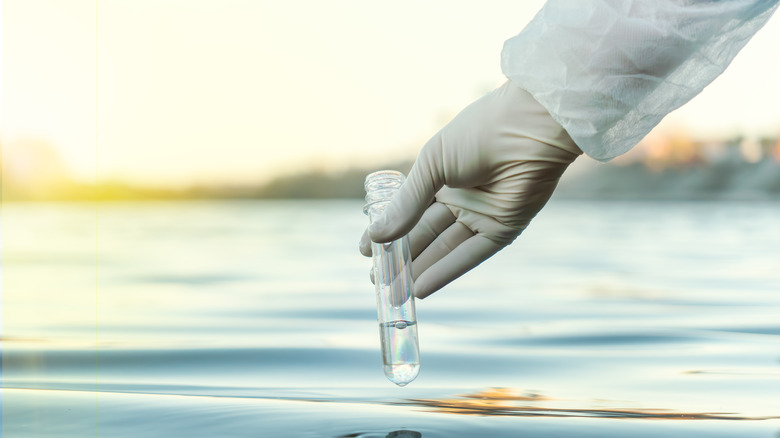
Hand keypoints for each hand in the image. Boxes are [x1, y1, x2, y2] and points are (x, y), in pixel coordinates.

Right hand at [360, 80, 581, 298]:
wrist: (528, 128)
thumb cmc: (478, 134)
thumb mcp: (432, 166)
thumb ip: (407, 203)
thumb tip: (375, 235)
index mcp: (441, 175)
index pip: (408, 210)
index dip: (388, 231)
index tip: (365, 251)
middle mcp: (460, 197)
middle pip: (425, 234)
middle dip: (401, 259)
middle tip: (377, 281)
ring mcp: (481, 214)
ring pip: (444, 248)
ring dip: (420, 271)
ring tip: (395, 293)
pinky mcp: (502, 229)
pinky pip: (470, 255)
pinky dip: (447, 271)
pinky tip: (423, 288)